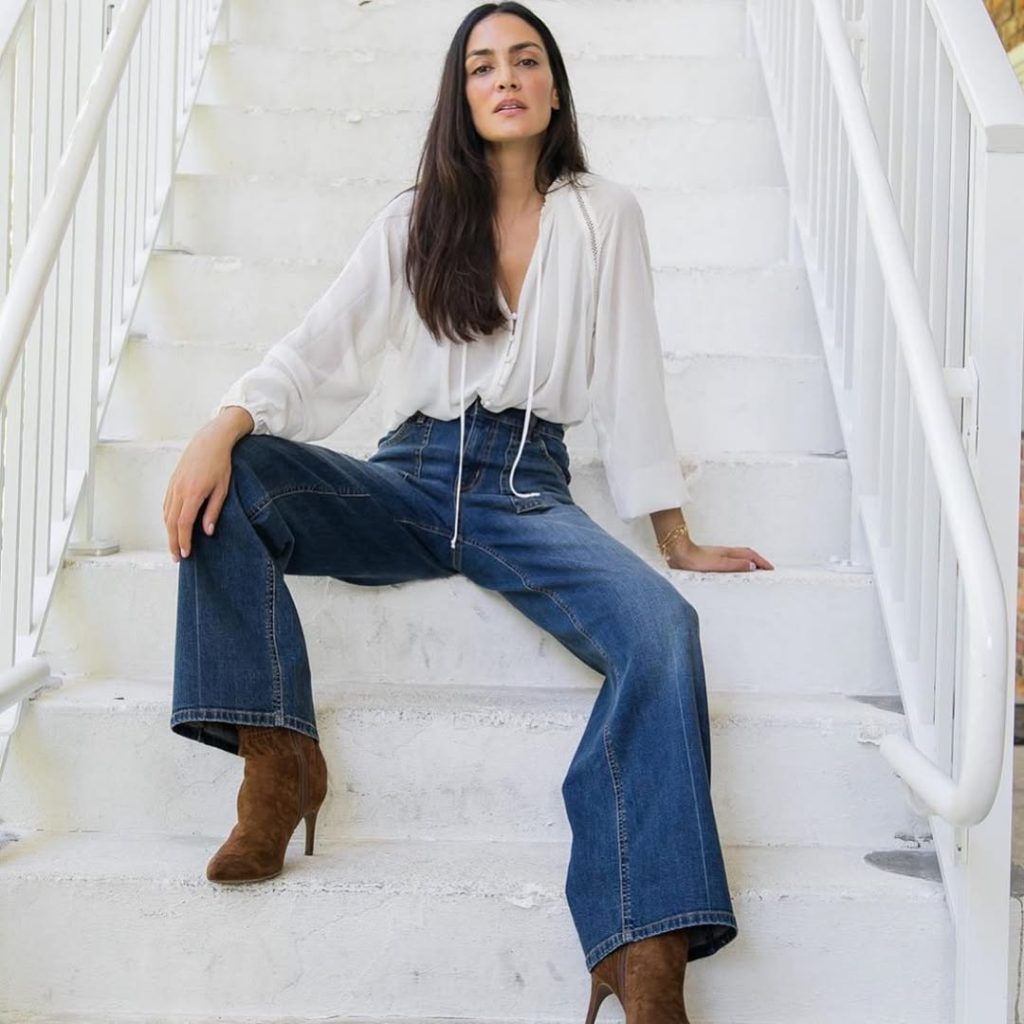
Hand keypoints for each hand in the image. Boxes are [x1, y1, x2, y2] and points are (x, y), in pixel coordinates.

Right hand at [162, 407, 252, 561]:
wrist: (210, 441)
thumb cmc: (220, 464)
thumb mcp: (222, 489)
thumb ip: (213, 511)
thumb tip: (207, 532)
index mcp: (192, 493)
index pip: (184, 524)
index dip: (184, 541)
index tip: (186, 554)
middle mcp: (179, 491)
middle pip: (171, 523)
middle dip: (173, 542)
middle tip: (177, 557)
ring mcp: (173, 486)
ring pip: (166, 514)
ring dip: (169, 532)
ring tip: (174, 545)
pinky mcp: (172, 482)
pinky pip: (166, 504)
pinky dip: (167, 518)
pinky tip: (172, 526)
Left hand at [664, 535, 773, 572]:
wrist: (678, 553)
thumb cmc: (695, 560)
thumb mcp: (718, 565)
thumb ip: (735, 566)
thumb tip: (752, 566)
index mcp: (729, 553)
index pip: (751, 556)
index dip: (762, 562)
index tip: (772, 569)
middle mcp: (725, 553)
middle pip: (747, 555)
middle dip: (759, 562)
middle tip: (767, 571)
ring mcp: (718, 556)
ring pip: (738, 558)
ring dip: (749, 564)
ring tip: (756, 573)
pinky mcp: (711, 560)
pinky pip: (730, 562)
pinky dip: (738, 566)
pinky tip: (734, 573)